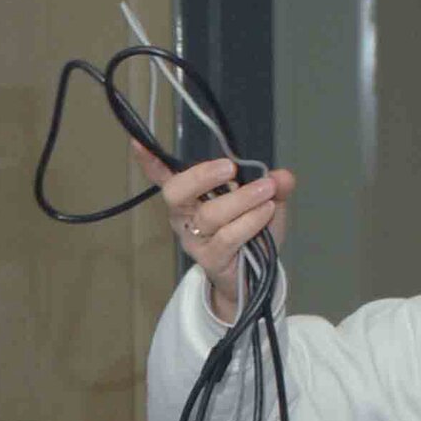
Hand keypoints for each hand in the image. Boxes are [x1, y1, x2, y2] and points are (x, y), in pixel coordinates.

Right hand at [132, 143, 295, 313]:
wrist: (254, 277)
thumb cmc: (251, 233)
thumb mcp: (267, 203)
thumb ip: (274, 186)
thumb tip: (282, 176)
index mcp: (192, 196)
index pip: (164, 177)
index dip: (150, 162)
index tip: (138, 143)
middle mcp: (185, 217)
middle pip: (176, 192)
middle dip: (201, 176)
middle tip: (230, 168)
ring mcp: (194, 240)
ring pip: (210, 214)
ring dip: (242, 199)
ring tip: (267, 192)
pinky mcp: (209, 259)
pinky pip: (226, 237)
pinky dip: (249, 221)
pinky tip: (266, 212)